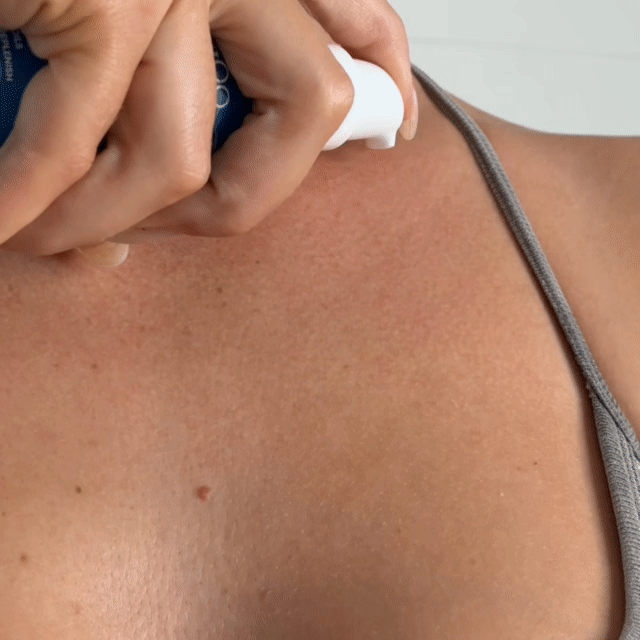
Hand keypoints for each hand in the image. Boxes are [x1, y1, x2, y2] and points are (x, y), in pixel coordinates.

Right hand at [0, 0, 417, 266]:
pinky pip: (81, 151)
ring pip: (180, 159)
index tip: (394, 133)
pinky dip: (34, 206)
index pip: (356, 27)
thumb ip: (171, 104)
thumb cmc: (43, 2)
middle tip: (172, 228)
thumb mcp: (123, 27)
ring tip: (51, 237)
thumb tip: (148, 229)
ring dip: (103, 219)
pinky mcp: (100, 1)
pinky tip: (6, 229)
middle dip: (240, 200)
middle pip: (312, 109)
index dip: (384, 82)